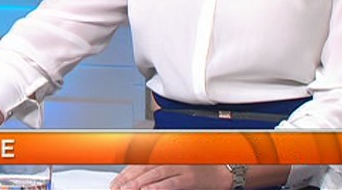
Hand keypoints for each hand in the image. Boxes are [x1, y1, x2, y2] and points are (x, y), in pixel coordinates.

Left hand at [109, 165, 232, 189]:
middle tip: (116, 188)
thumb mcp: (178, 165)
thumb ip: (160, 169)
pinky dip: (157, 187)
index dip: (126, 172)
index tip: (116, 181)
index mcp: (167, 154)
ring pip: (154, 174)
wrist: (226, 169)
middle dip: (128, 179)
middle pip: (144, 168)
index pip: (141, 162)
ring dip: (138, 183)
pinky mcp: (190, 178)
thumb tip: (141, 179)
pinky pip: (171, 183)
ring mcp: (181, 167)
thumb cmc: (202, 168)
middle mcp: (172, 158)